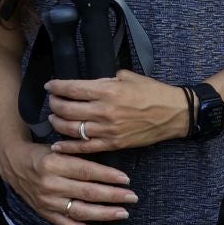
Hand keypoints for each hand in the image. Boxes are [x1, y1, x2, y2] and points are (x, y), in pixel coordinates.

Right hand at [0, 140, 138, 224]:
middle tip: (131, 196)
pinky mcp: (46, 213)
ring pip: (81, 211)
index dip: (108, 176)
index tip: (125, 179)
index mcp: (54, 164)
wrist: (14, 164)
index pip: (87, 171)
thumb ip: (80, 156)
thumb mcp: (58, 149)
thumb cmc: (40, 154)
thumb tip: (108, 166)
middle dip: (113, 195)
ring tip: (122, 213)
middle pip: (88, 192)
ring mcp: (48, 202)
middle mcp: (51, 184)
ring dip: (105, 213)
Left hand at [45, 70, 188, 154]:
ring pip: (72, 129)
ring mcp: (108, 130)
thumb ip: (104, 80)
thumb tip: (86, 84)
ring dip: (58, 123)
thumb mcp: (127, 77)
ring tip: (53, 117)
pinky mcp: (113, 143)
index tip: (49, 86)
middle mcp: (104, 111)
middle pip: (67, 109)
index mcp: (108, 90)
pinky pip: (85, 147)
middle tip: (51, 100)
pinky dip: (68, 147)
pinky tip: (57, 145)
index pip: (73, 89)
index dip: (57, 87)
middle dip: (54, 104)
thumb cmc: (152, 92)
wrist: (173, 114)